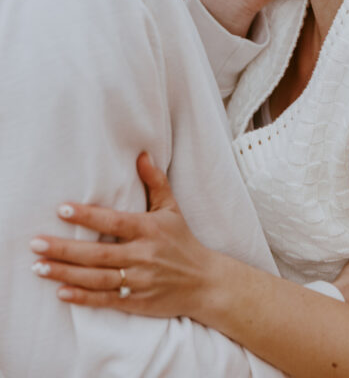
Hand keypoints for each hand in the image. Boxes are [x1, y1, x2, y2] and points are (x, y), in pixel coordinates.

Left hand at [30, 153, 214, 317]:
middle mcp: (143, 255)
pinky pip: (105, 299)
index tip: (62, 209)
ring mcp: (139, 280)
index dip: (87, 216)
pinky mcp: (136, 302)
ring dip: (65, 273)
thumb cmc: (183, 241)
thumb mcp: (172, 208)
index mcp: (149, 229)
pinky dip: (82, 297)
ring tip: (40, 267)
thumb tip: (141, 155)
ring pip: (96, 278)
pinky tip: (61, 292)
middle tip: (36, 243)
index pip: (113, 221)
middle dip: (64, 249)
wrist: (203, 282)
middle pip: (97, 253)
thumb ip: (155, 182)